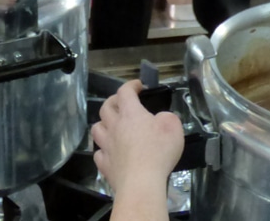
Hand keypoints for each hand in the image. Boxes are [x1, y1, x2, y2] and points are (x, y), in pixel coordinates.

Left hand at [91, 80, 183, 208]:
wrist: (141, 183)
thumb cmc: (158, 152)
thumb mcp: (173, 127)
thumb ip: (166, 117)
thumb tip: (159, 118)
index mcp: (130, 113)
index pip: (125, 91)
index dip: (131, 85)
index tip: (138, 86)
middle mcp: (114, 126)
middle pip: (106, 107)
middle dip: (114, 101)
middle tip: (122, 103)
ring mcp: (107, 146)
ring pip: (97, 128)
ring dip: (103, 124)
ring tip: (111, 126)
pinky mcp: (104, 165)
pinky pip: (98, 152)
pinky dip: (103, 149)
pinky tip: (109, 151)